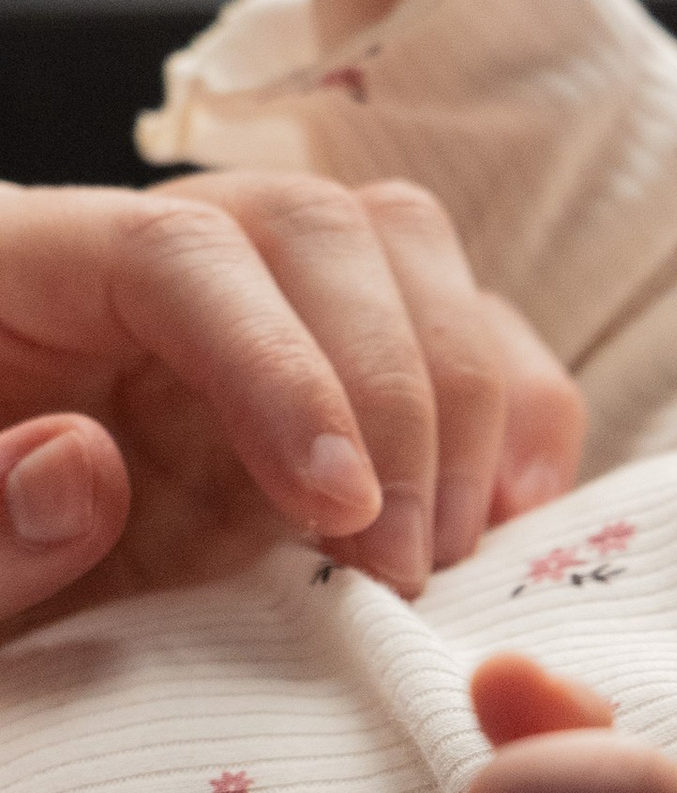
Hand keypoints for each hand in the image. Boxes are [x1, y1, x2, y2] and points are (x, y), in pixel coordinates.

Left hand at [0, 177, 582, 623]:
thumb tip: (80, 466)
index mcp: (25, 270)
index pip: (183, 257)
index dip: (280, 364)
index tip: (333, 504)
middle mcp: (158, 260)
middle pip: (325, 229)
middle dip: (398, 390)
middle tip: (396, 563)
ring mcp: (262, 307)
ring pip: (411, 256)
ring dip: (464, 399)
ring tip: (437, 554)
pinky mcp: (336, 373)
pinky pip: (463, 331)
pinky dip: (512, 409)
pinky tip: (505, 517)